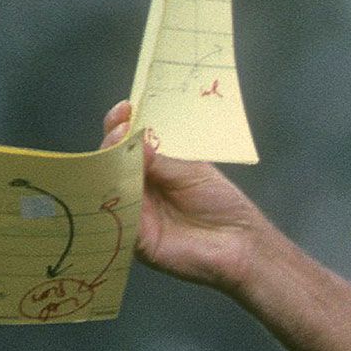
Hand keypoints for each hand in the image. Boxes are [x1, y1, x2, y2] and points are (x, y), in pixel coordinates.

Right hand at [100, 99, 265, 292]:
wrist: (242, 242)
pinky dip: (116, 196)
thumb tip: (132, 141)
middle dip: (112, 142)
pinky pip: (116, 217)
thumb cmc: (222, 205)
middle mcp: (139, 192)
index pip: (127, 146)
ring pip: (108, 188)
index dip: (121, 127)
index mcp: (152, 172)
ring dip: (110, 166)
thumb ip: (161, 159)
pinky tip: (120, 179)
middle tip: (120, 127)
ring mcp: (136, 215)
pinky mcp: (137, 240)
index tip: (126, 108)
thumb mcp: (192, 170)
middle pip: (111, 165)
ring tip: (120, 145)